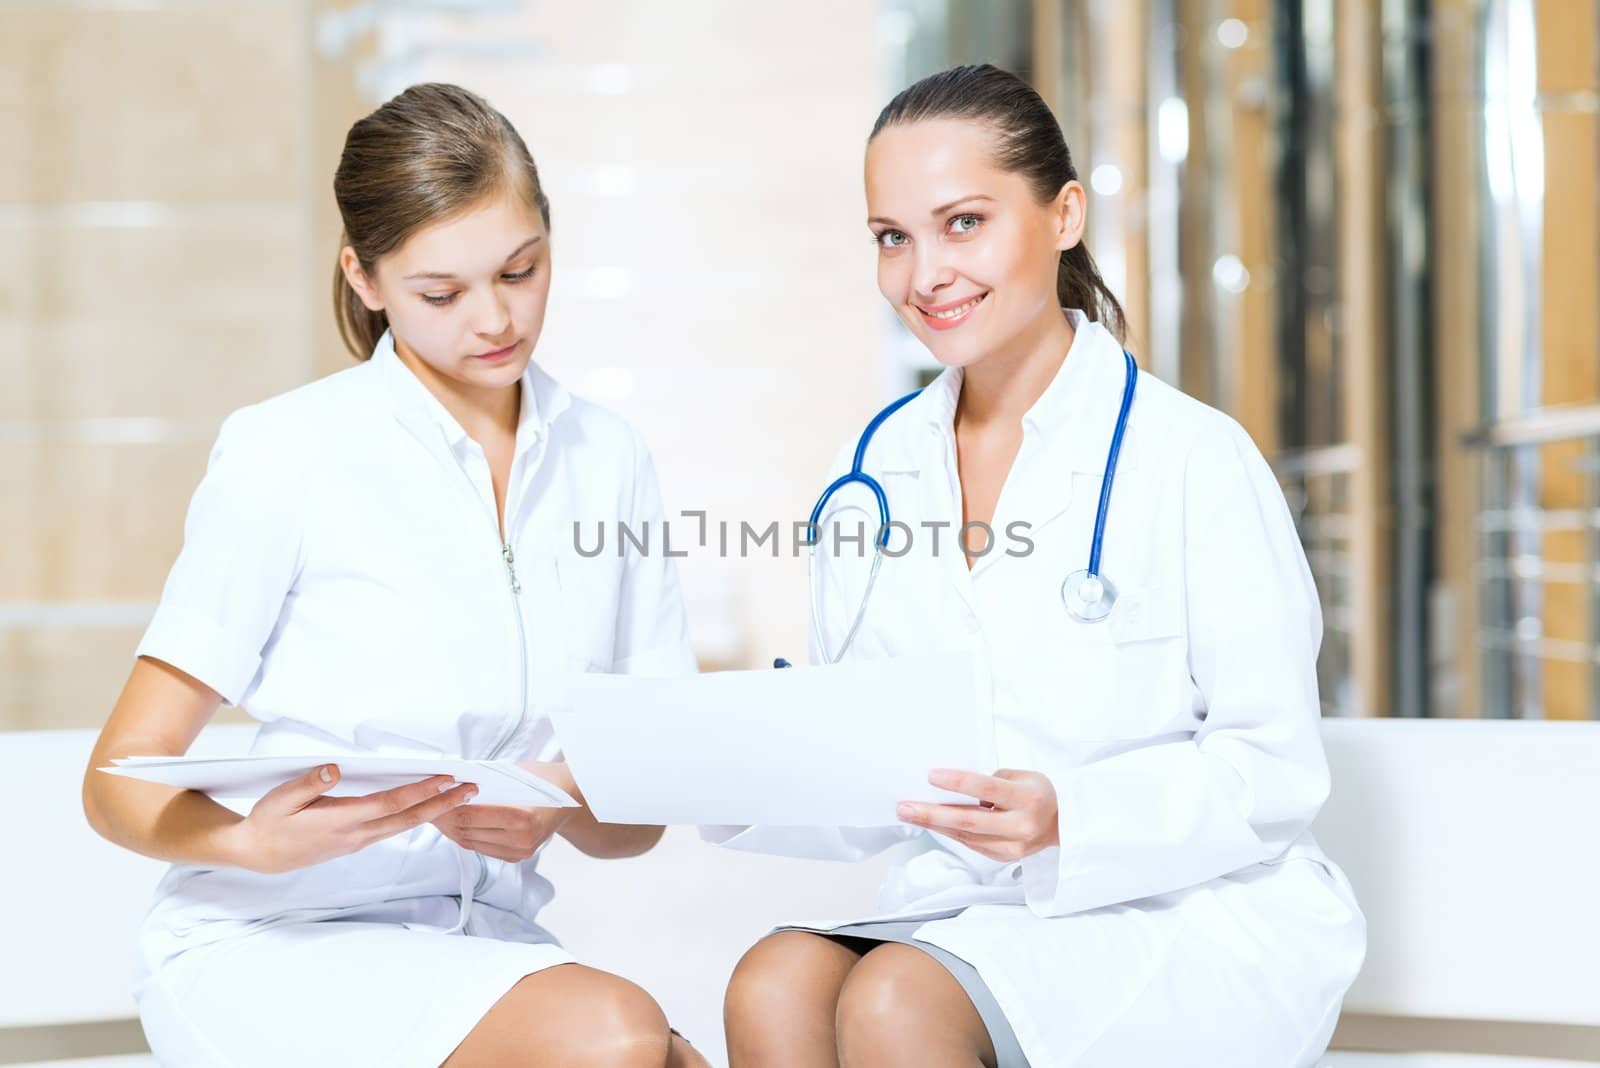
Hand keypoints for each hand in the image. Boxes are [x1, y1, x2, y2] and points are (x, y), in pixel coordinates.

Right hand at [229, 765, 476, 874]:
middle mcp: (356, 834)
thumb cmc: (269, 822)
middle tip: (471, 789)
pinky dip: (415, 817)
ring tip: (458, 796)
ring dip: (434, 811)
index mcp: (341, 820)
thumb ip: (309, 783)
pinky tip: (428, 808)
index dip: (420, 791)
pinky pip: (393, 829)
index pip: (390, 803)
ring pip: (404, 825)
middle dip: (442, 804)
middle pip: (408, 818)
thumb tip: (334, 769)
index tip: (445, 779)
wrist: (258, 855)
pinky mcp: (356, 842)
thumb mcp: (280, 799)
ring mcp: (358, 841)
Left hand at [429, 760, 577, 862]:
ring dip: (452, 830)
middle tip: (426, 807)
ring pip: (472, 843)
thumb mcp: (516, 773)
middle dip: (445, 819)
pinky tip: (455, 825)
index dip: (447, 808)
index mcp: (522, 817)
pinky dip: (466, 837)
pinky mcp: (518, 857)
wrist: (574, 799)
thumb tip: (452, 784)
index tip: (430, 798)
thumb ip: (488, 782)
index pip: (471, 816)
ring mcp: (520, 851)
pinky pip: (483, 848)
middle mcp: (521, 839)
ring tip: (436, 815)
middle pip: (468, 832)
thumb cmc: (544, 779)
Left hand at [896, 768, 1059, 862]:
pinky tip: (933, 823)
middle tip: (905, 808)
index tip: (930, 776)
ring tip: (910, 813)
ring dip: (935, 824)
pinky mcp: (1004, 858)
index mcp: (1027, 799)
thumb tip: (955, 789)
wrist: (1064, 823)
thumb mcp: (1022, 776)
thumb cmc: (1039, 792)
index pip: (987, 789)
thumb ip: (991, 782)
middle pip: (969, 821)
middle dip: (932, 814)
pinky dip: (950, 832)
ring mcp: (1012, 847)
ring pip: (966, 836)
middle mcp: (1021, 826)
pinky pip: (971, 843)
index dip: (957, 783)